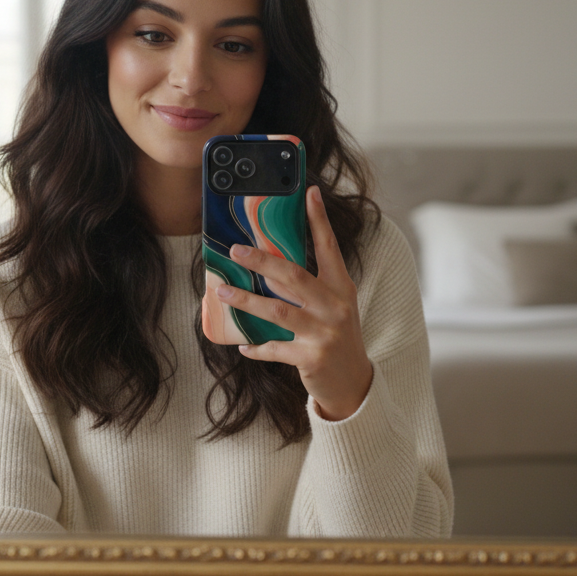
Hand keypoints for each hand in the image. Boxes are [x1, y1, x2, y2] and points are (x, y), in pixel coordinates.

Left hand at [214, 185, 372, 420]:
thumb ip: (311, 286)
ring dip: (246, 300)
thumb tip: (270, 267)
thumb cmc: (337, 336)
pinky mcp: (310, 358)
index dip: (318, 220)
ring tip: (222, 291)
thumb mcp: (334, 306)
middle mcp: (334, 306)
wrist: (354, 382)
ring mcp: (323, 332)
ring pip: (277, 311)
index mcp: (341, 287)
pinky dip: (256, 347)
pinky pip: (274, 348)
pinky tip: (242, 345)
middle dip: (262, 261)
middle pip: (293, 276)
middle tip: (235, 250)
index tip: (308, 193)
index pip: (329, 247)